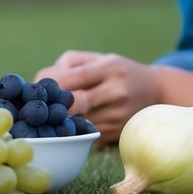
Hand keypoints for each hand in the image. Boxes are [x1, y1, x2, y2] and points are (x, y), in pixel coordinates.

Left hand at [34, 51, 160, 143]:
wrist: (157, 92)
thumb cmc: (118, 71)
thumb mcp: (100, 58)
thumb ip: (70, 63)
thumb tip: (43, 79)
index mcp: (110, 68)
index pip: (75, 77)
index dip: (51, 84)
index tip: (36, 89)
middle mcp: (117, 92)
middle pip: (76, 103)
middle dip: (53, 105)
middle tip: (35, 106)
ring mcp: (119, 116)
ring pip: (78, 122)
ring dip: (60, 120)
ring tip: (46, 116)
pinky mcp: (117, 134)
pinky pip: (87, 135)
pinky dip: (73, 131)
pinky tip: (64, 127)